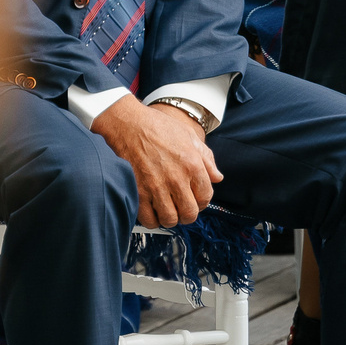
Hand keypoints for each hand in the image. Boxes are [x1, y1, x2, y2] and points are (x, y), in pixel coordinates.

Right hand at [91, 97, 222, 227]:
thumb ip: (206, 158)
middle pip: (189, 213)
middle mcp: (176, 178)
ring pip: (170, 219)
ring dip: (170, 219)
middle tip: (182, 209)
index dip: (203, 202)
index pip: (206, 197)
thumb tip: (217, 177)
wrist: (128, 124)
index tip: (196, 200)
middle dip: (188, 214)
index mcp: (192, 164)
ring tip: (167, 211)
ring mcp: (156, 187)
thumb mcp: (189, 136)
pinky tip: (152, 211)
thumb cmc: (158, 127)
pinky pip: (148, 219)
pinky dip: (152, 220)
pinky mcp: (138, 192)